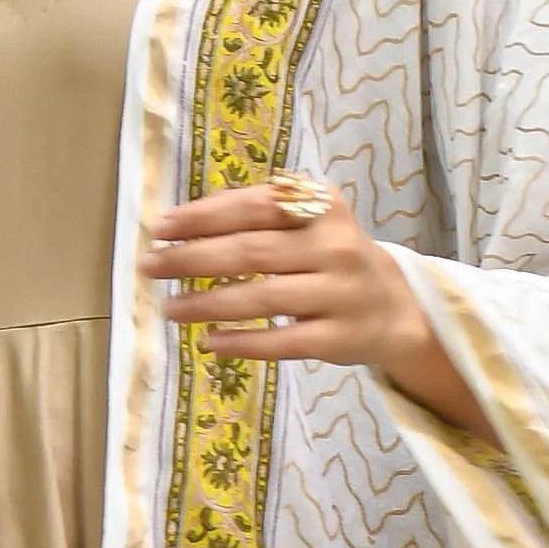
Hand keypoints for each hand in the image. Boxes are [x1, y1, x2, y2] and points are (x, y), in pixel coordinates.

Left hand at [140, 184, 490, 436]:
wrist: (399, 309)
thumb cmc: (334, 259)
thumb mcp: (311, 224)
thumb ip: (261, 217)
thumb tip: (180, 227)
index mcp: (323, 205)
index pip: (254, 205)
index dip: (203, 215)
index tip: (160, 226)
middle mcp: (335, 245)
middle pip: (251, 251)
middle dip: (192, 258)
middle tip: (149, 266)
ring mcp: (340, 293)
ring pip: (263, 297)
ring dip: (208, 304)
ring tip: (169, 308)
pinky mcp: (340, 338)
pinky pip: (283, 341)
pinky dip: (243, 342)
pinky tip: (210, 342)